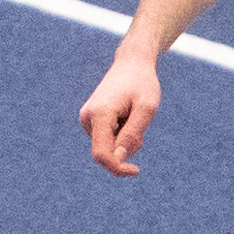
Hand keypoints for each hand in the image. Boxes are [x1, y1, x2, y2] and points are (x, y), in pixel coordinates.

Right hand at [77, 48, 160, 174]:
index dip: (117, 167)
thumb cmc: (142, 83)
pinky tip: (126, 116)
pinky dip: (121, 135)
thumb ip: (133, 134)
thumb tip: (118, 158)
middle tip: (141, 125)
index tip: (136, 170)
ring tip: (134, 115)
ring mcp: (87, 119)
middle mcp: (88, 117)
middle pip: (106, 152)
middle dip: (127, 147)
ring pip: (109, 147)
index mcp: (100, 113)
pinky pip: (108, 140)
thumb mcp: (147, 108)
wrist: (131, 63)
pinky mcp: (90, 121)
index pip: (102, 153)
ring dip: (126, 140)